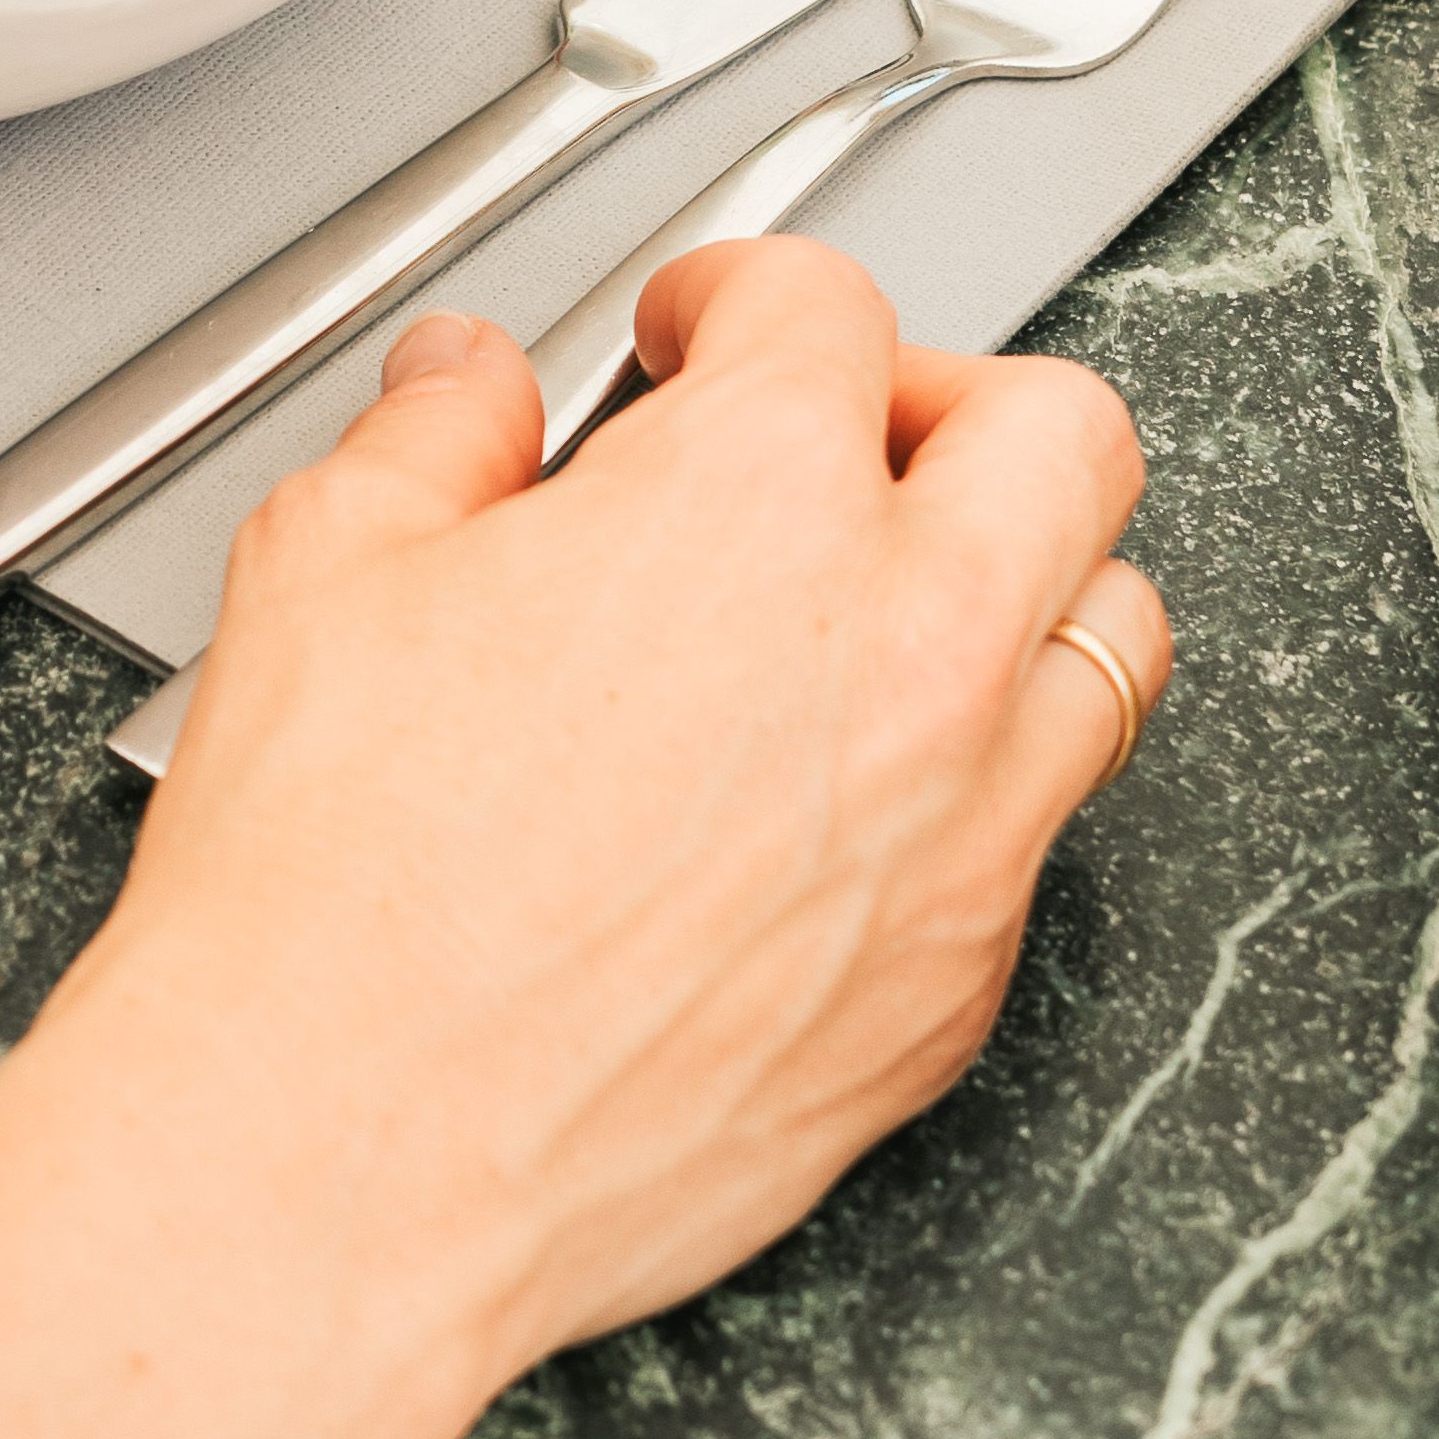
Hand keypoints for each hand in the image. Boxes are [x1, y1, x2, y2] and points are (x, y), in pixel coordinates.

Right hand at [98, 234, 1164, 1395]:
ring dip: (1009, 592)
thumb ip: (435, 439)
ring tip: (880, 611)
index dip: (736, 293)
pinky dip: (961, 789)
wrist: (340, 1145)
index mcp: (756, 501)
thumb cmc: (333, 880)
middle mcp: (907, 651)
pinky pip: (1032, 843)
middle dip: (947, 401)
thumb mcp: (328, 565)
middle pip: (1063, 438)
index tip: (699, 331)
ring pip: (1109, 643)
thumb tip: (468, 393)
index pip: (822, 305)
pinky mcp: (950, 994)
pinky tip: (822, 807)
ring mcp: (961, 836)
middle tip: (836, 433)